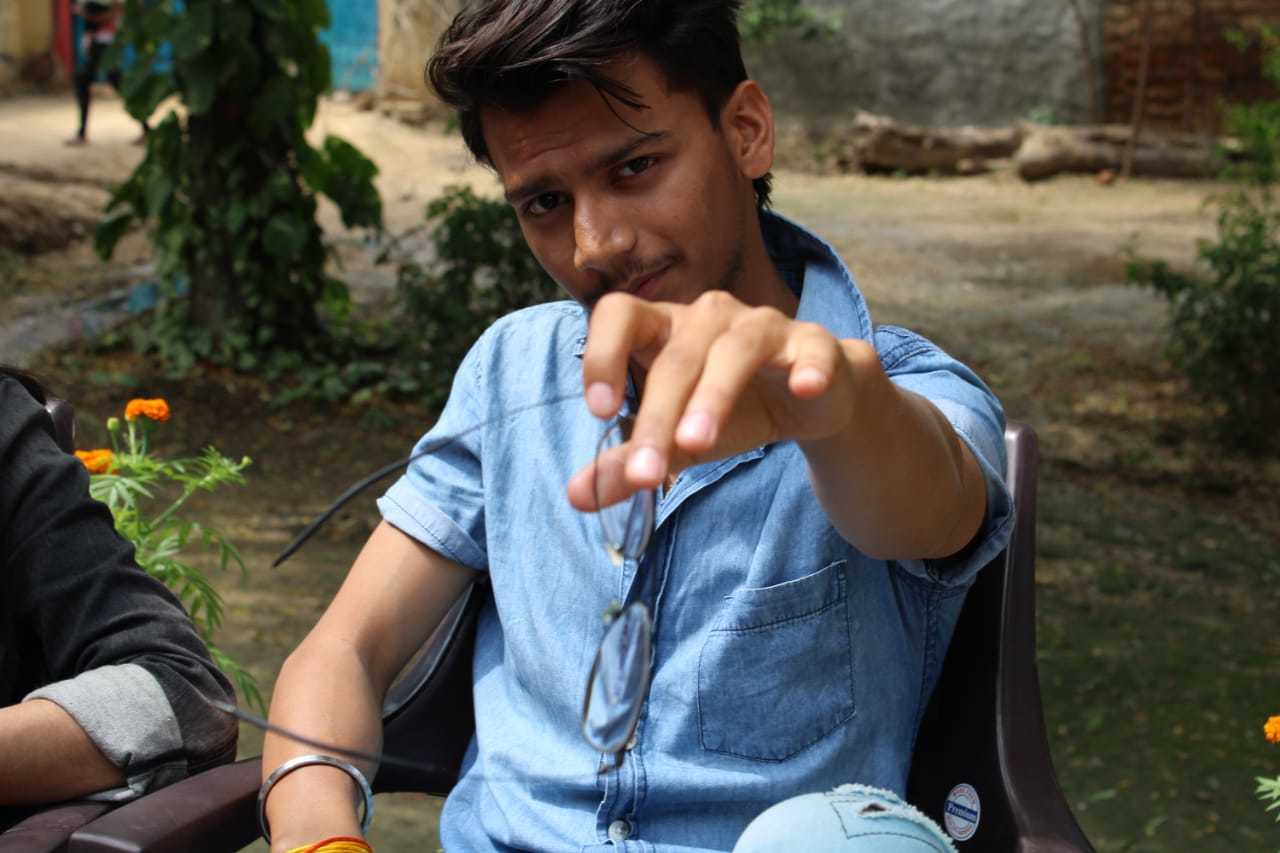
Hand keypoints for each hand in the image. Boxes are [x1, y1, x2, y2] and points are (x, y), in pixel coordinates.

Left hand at [566, 290, 874, 509]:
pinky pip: (811, 350)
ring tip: (698, 445)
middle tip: (646, 473)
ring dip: (713, 397)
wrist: (810, 397)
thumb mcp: (675, 440)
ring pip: (733, 350)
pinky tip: (805, 389)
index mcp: (664, 329)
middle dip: (658, 416)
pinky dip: (808, 368)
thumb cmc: (730, 408)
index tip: (599, 411)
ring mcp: (762, 325)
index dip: (602, 355)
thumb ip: (627, 463)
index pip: (619, 314)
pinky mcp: (812, 344)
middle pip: (676, 356)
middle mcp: (709, 316)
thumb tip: (576, 497)